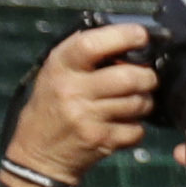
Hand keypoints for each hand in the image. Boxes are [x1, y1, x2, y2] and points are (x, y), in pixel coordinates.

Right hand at [7, 26, 163, 178]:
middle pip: (129, 77)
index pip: (91, 44)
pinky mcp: (101, 140)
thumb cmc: (53, 103)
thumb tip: (129, 38)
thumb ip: (87, 53)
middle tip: (145, 78)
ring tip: (133, 101)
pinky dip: (137, 127)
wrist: (39, 151)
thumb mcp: (57, 71)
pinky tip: (123, 123)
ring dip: (144, 101)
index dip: (122, 36)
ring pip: (138, 103)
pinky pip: (137, 129)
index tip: (140, 35)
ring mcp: (87, 117)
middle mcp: (72, 90)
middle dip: (147, 76)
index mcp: (60, 66)